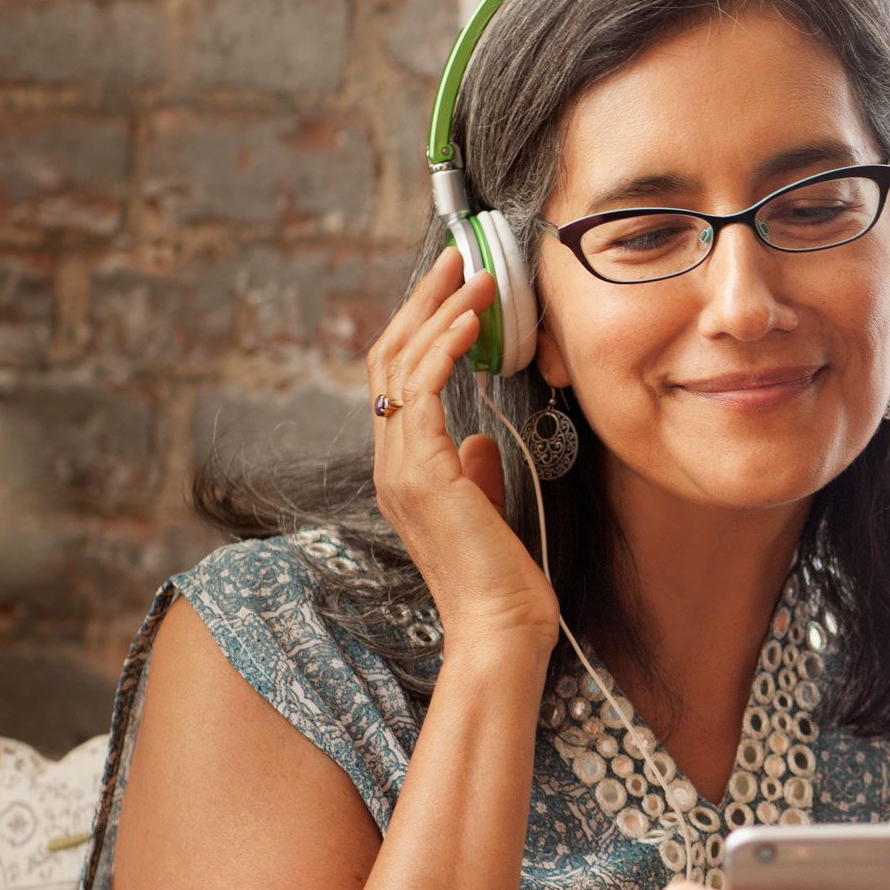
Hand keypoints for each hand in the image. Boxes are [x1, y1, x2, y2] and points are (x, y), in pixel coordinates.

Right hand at [367, 246, 559, 650]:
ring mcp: (398, 468)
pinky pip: (421, 389)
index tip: (455, 289)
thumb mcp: (488, 512)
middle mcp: (390, 464)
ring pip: (399, 365)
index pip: (398, 380)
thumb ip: (474, 474)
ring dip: (437, 312)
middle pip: (388, 359)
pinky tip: (470, 320)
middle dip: (421, 302)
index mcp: (403, 470)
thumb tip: (478, 443)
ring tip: (473, 274)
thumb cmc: (501, 582)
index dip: (421, 327)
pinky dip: (444, 347)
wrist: (500, 630)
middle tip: (455, 258)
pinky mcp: (420, 473)